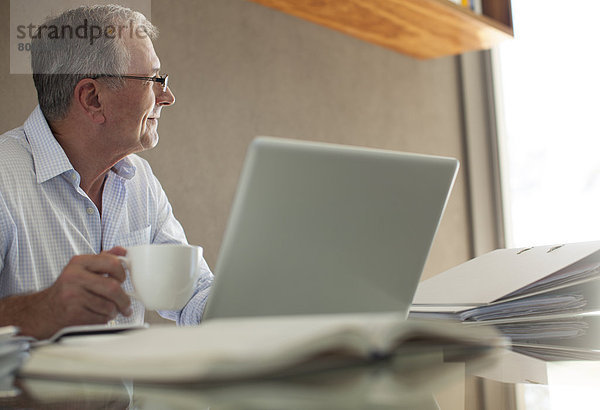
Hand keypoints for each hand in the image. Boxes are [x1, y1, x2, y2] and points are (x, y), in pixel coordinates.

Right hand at [1, 247, 132, 338]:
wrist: (44, 310)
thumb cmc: (68, 288)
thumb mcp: (82, 268)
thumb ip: (103, 259)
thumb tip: (123, 250)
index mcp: (79, 262)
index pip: (112, 263)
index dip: (122, 274)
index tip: (122, 280)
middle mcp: (74, 277)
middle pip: (113, 287)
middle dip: (124, 299)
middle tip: (126, 304)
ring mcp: (72, 296)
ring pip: (109, 306)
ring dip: (114, 311)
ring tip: (109, 310)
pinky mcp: (72, 314)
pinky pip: (100, 319)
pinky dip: (104, 320)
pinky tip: (97, 316)